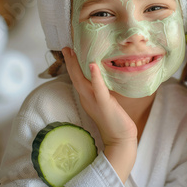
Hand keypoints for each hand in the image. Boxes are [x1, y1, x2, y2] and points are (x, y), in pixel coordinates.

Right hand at [63, 48, 136, 181]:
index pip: (77, 79)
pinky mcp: (104, 103)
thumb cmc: (116, 119)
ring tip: (72, 52)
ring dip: (76, 66)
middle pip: (75, 78)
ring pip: (82, 81)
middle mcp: (87, 98)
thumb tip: (102, 75)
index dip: (72, 65)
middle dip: (70, 62)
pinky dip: (95, 77)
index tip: (68, 51)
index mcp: (87, 97)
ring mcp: (94, 101)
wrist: (121, 138)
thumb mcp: (106, 100)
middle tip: (65, 47)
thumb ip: (102, 89)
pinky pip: (98, 88)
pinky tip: (92, 65)